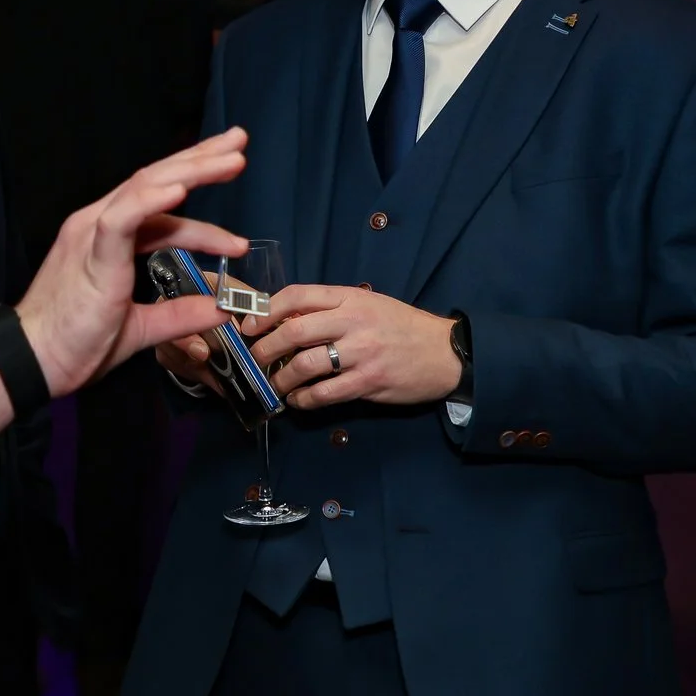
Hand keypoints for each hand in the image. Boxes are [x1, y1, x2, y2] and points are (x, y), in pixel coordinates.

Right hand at [5, 130, 248, 419]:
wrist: (33, 362)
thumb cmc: (73, 343)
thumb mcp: (140, 328)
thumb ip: (179, 315)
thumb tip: (221, 309)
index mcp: (107, 236)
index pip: (158, 202)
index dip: (196, 190)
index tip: (234, 188)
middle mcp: (98, 224)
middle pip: (156, 181)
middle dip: (201, 160)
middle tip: (239, 143)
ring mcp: (92, 234)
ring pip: (146, 187)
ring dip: (191, 171)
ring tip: (231, 159)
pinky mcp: (91, 253)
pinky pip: (123, 217)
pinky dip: (152, 200)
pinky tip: (182, 188)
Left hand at [244, 285, 460, 409]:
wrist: (446, 352)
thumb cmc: (402, 326)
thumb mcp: (368, 305)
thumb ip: (332, 310)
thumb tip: (285, 321)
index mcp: (350, 297)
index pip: (297, 295)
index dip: (265, 310)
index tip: (249, 325)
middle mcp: (353, 321)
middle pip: (294, 331)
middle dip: (265, 348)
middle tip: (256, 360)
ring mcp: (361, 353)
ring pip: (305, 365)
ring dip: (281, 378)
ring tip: (275, 384)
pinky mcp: (369, 382)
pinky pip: (325, 393)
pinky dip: (304, 399)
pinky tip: (298, 400)